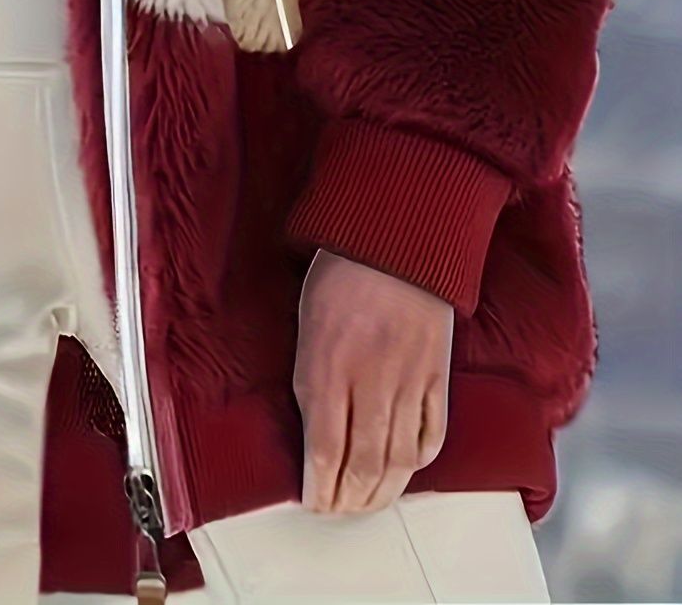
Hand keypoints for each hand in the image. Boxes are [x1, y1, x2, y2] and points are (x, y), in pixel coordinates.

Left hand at [294, 249, 452, 514]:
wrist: (397, 236)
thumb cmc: (341, 273)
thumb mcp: (307, 325)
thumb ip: (311, 380)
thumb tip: (315, 436)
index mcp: (329, 364)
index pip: (325, 450)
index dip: (319, 487)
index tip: (313, 502)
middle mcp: (371, 380)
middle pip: (364, 464)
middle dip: (349, 498)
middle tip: (339, 510)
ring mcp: (410, 380)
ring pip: (400, 459)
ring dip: (382, 491)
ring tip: (367, 502)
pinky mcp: (438, 375)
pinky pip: (432, 433)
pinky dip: (418, 461)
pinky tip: (405, 468)